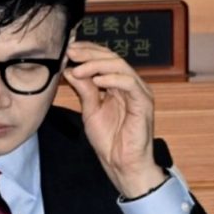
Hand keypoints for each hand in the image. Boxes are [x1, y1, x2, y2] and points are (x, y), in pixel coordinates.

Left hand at [62, 41, 165, 197]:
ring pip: (120, 67)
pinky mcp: (143, 103)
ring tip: (79, 69)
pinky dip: (112, 79)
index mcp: (118, 85)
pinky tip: (96, 81)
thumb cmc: (109, 141)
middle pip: (112, 58)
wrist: (121, 164)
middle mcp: (131, 85)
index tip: (70, 49)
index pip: (105, 59)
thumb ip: (84, 90)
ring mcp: (139, 93)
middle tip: (72, 52)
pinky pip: (129, 83)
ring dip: (97, 65)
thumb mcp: (90, 111)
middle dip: (90, 53)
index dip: (88, 51)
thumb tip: (70, 69)